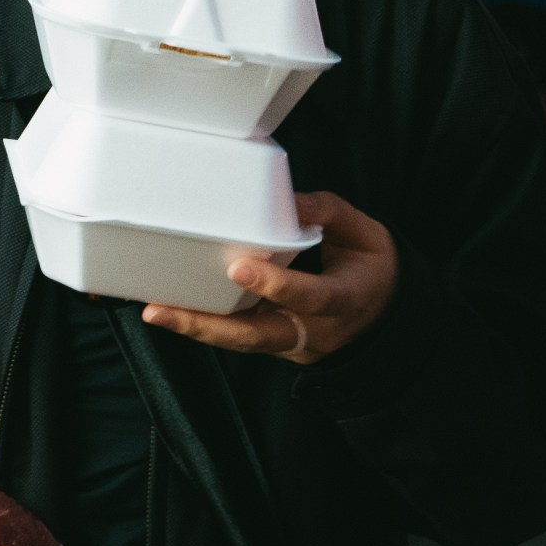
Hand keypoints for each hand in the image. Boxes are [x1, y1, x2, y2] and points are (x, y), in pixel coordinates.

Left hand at [141, 191, 398, 366]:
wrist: (388, 316)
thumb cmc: (372, 267)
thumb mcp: (366, 233)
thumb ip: (329, 212)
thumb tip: (291, 199)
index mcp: (345, 299)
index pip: (310, 297)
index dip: (275, 285)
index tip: (238, 266)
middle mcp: (316, 331)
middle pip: (258, 337)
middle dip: (209, 325)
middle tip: (164, 308)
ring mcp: (294, 346)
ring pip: (242, 343)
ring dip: (197, 329)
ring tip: (157, 310)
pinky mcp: (278, 346)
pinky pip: (241, 338)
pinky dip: (208, 326)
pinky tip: (174, 310)